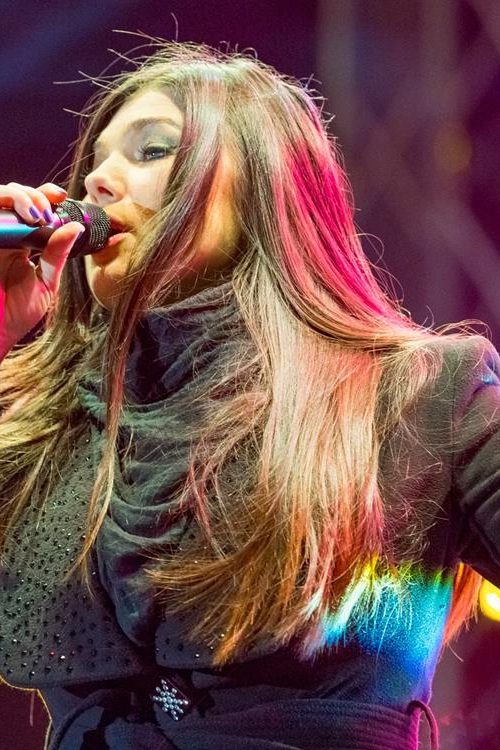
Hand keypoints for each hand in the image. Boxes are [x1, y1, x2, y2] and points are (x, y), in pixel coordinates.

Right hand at [0, 182, 83, 351]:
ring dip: (18, 196)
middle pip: (17, 196)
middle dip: (34, 194)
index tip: (61, 197)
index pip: (35, 208)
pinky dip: (1, 205)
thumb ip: (57, 255)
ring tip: (34, 212)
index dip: (47, 195)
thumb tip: (76, 228)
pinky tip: (18, 216)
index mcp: (25, 242)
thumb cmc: (17, 313)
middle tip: (46, 211)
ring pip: (0, 197)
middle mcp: (7, 234)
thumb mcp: (45, 282)